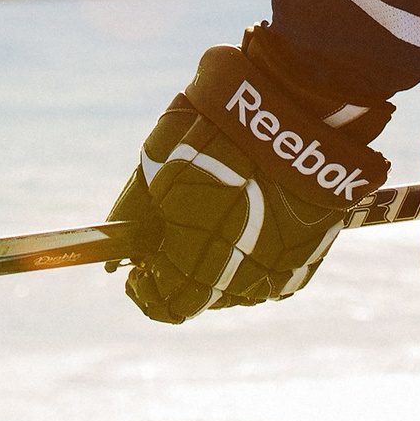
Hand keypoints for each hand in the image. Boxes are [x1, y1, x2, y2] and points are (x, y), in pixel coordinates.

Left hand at [107, 26, 389, 324]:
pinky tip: (254, 221)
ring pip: (237, 289)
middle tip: (180, 232)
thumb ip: (134, 217)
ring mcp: (275, 273)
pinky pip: (272, 275)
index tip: (140, 268)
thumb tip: (114, 252)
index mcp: (192, 263)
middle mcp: (235, 281)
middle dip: (183, 270)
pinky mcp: (306, 260)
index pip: (162, 306)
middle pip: (199, 299)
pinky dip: (257, 257)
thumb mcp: (157, 170)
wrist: (292, 115)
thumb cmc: (213, 136)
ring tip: (223, 216)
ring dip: (222, 265)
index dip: (147, 288)